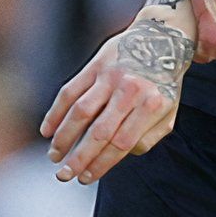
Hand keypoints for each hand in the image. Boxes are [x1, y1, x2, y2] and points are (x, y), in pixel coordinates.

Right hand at [39, 19, 190, 183]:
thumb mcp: (168, 111)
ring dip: (64, 138)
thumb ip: (148, 136)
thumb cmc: (163, 82)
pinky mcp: (95, 65)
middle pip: (99, 132)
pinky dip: (55, 112)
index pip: (122, 143)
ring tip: (54, 156)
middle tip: (64, 175)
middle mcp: (131, 89)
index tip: (86, 178)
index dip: (101, 164)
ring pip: (80, 112)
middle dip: (79, 158)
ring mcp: (111, 76)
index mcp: (153, 104)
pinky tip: (47, 131)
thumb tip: (119, 155)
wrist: (162, 38)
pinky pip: (70, 91)